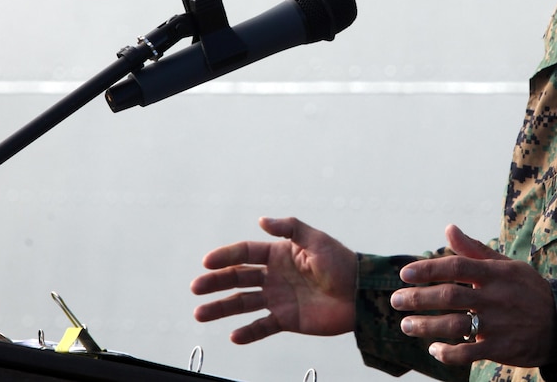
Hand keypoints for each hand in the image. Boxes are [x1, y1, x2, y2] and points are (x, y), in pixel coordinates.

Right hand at [190, 216, 356, 342]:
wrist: (361, 294)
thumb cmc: (342, 263)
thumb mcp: (316, 240)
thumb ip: (289, 228)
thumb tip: (261, 220)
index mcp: (278, 254)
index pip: (245, 254)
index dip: (225, 257)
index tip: (207, 262)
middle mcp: (273, 276)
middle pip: (237, 279)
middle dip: (214, 283)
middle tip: (195, 288)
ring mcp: (277, 298)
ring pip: (242, 303)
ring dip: (221, 308)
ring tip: (200, 314)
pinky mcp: (286, 319)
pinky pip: (262, 326)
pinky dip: (248, 332)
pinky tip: (234, 335)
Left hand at [391, 225, 556, 369]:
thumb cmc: (528, 290)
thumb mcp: (506, 266)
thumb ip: (474, 250)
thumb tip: (448, 228)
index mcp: (495, 273)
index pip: (456, 267)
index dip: (427, 270)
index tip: (404, 274)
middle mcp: (495, 297)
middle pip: (449, 297)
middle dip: (417, 299)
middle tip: (396, 300)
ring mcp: (498, 324)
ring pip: (454, 326)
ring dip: (426, 326)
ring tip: (406, 325)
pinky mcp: (501, 348)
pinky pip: (468, 353)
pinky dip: (448, 353)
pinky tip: (434, 349)